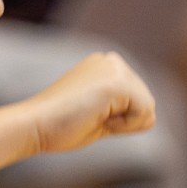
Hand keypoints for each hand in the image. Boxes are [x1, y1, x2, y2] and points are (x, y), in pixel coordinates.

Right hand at [20, 51, 155, 154]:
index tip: (85, 116)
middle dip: (123, 121)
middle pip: (146, 103)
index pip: (137, 101)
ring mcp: (115, 68)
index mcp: (104, 65)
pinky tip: (97, 118)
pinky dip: (125, 126)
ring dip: (124, 124)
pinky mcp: (118, 82)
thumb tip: (152, 117)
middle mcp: (111, 60)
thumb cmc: (59, 127)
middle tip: (87, 118)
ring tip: (91, 117)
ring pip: (148, 108)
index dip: (117, 121)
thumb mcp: (99, 116)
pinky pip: (145, 113)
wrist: (34, 125)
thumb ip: (123, 112)